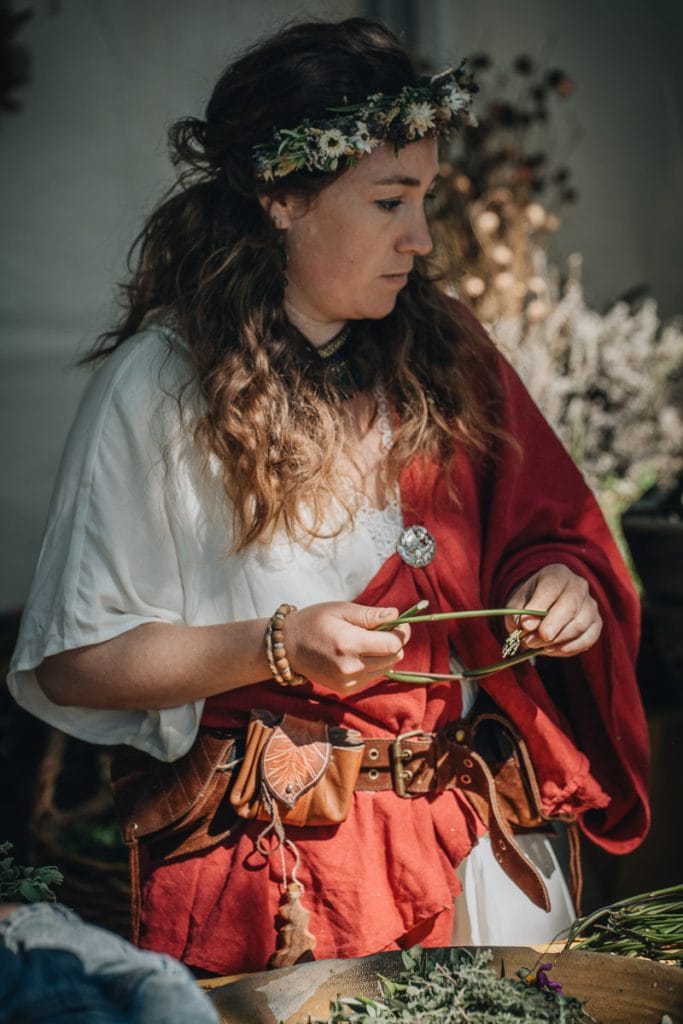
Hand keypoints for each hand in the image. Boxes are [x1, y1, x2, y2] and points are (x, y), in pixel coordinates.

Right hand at [283, 601, 410, 694]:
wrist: (287, 648)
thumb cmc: (313, 622)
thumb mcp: (340, 609)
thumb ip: (369, 614)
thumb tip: (395, 614)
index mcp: (349, 645)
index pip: (393, 644)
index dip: (401, 631)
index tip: (398, 621)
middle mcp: (351, 667)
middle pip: (394, 657)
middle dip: (394, 641)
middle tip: (382, 627)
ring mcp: (349, 682)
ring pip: (387, 667)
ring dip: (385, 653)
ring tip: (366, 640)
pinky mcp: (347, 689)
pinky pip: (374, 676)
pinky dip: (374, 663)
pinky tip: (359, 653)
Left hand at [504, 564, 601, 656]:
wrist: (543, 608)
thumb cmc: (529, 603)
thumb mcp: (517, 604)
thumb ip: (518, 613)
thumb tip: (525, 626)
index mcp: (557, 574)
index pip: (552, 587)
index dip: (538, 607)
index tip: (525, 625)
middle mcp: (578, 586)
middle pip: (571, 605)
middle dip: (551, 626)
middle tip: (531, 641)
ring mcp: (591, 605)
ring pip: (580, 624)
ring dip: (556, 640)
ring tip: (536, 645)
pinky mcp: (596, 624)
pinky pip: (587, 639)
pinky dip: (568, 648)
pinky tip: (550, 649)